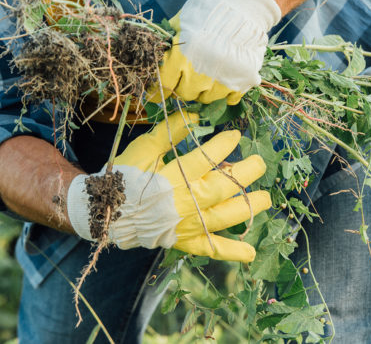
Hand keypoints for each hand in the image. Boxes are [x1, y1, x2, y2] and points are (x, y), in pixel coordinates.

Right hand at [66, 112, 271, 261]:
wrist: (106, 212)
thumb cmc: (124, 178)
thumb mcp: (143, 150)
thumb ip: (170, 134)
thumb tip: (196, 117)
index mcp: (174, 177)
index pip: (207, 159)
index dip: (225, 145)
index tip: (235, 135)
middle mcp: (185, 202)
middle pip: (225, 187)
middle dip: (246, 172)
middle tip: (259, 163)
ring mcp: (187, 224)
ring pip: (226, 216)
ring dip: (249, 207)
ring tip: (265, 198)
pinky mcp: (184, 241)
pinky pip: (211, 248)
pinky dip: (231, 251)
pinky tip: (250, 253)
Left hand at [152, 0, 281, 104]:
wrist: (244, 6)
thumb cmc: (208, 12)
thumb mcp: (181, 21)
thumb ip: (168, 41)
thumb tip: (153, 58)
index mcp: (183, 55)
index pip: (165, 84)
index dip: (160, 87)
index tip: (159, 88)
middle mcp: (202, 71)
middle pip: (184, 93)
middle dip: (182, 85)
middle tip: (187, 74)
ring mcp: (224, 79)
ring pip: (206, 98)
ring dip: (203, 89)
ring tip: (206, 73)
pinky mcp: (244, 81)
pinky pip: (229, 99)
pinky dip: (225, 92)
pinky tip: (224, 78)